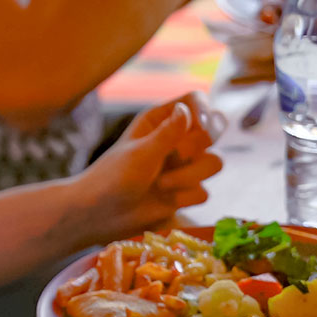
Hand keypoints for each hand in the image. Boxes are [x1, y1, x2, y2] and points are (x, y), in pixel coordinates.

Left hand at [73, 91, 223, 242]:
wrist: (102, 215)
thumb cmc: (113, 177)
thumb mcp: (141, 153)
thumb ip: (168, 133)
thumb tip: (187, 109)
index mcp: (160, 120)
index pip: (195, 101)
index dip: (204, 111)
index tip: (201, 125)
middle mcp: (176, 140)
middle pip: (212, 131)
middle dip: (195, 148)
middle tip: (175, 157)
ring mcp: (183, 166)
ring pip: (214, 163)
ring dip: (191, 176)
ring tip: (162, 185)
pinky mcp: (186, 191)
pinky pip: (204, 192)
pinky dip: (187, 197)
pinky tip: (166, 200)